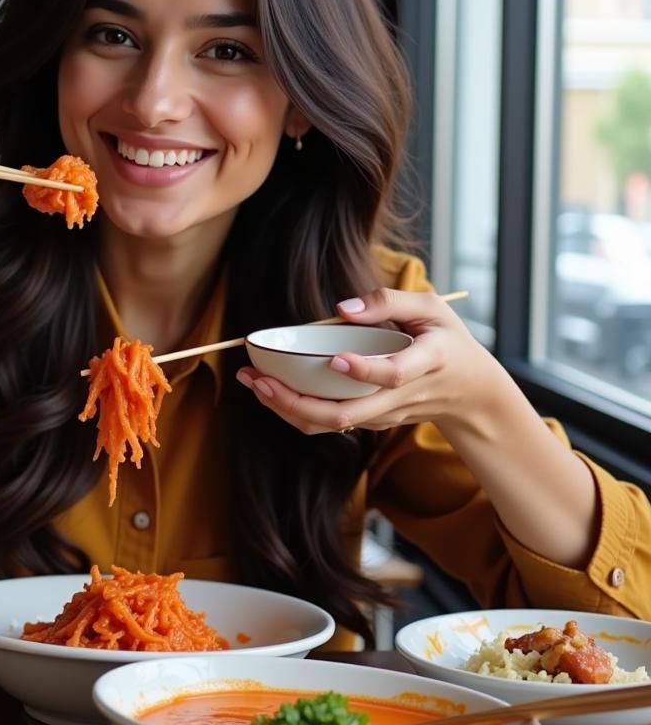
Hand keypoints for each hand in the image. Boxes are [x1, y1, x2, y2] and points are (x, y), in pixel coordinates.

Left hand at [236, 288, 501, 435]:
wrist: (472, 394)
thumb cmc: (449, 342)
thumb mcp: (432, 308)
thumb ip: (390, 300)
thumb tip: (342, 307)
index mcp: (426, 363)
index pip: (394, 373)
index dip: (365, 370)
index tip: (335, 359)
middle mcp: (401, 396)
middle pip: (348, 414)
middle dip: (298, 402)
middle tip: (261, 380)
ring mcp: (384, 414)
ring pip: (332, 424)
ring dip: (287, 407)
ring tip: (252, 382)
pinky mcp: (371, 422)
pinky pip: (330, 423)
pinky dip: (296, 410)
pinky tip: (268, 388)